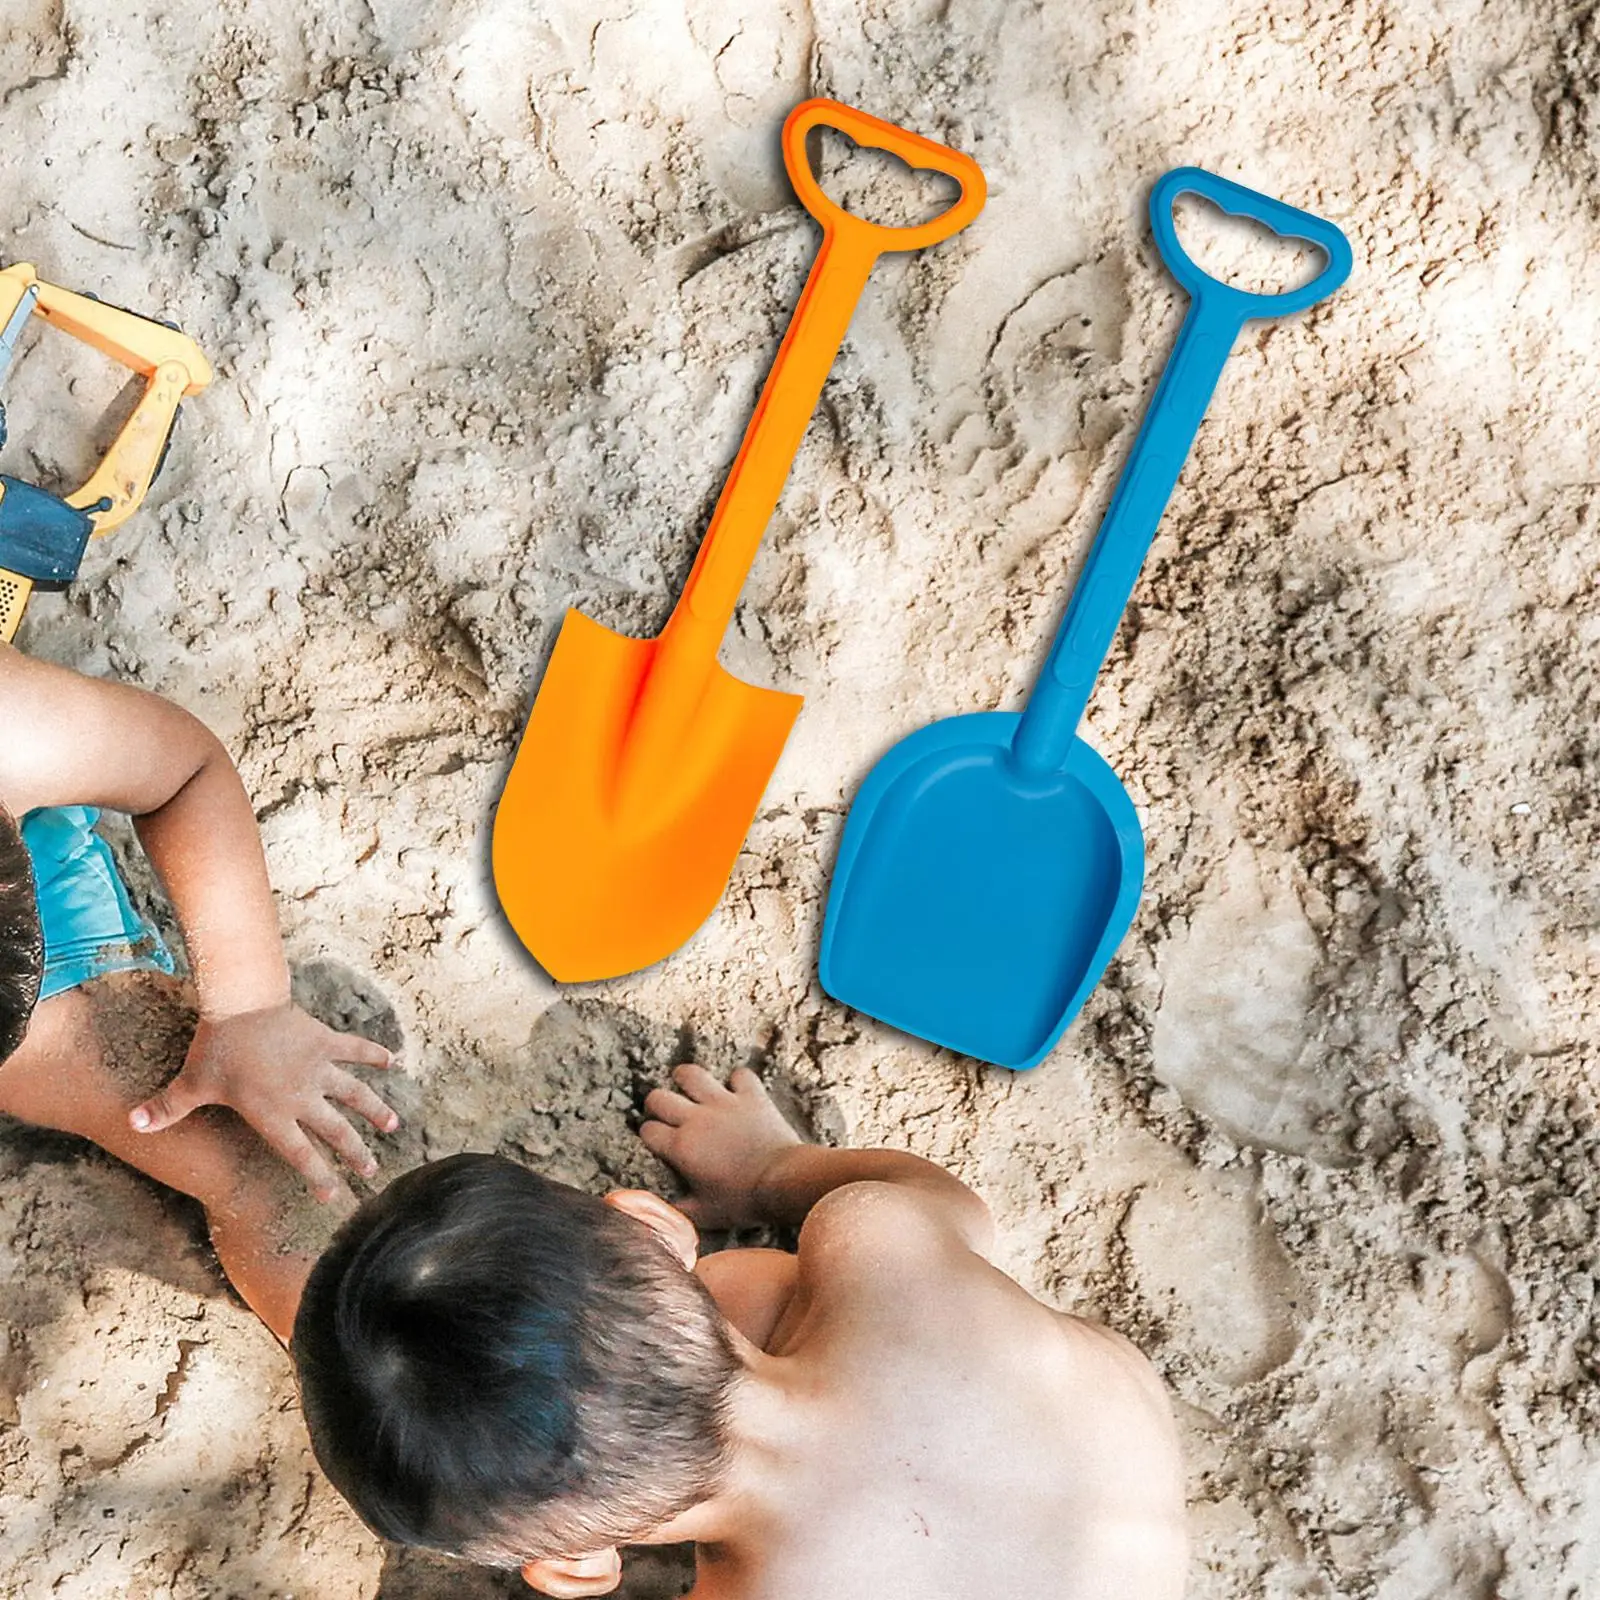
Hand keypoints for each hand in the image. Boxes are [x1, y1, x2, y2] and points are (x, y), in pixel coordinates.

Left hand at [128, 1002, 399, 1201]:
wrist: (243, 1004)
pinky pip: (355, 1049)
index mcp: (274, 1115)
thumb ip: (166, 1109)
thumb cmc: (216, 1047)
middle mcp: (303, 1096)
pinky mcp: (325, 1041)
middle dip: (355, 1154)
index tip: (333, 1194)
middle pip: (336, 1131)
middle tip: (371, 1171)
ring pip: (355, 1095)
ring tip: (393, 1125)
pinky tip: (392, 1061)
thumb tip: (132, 1125)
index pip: (301, 1154)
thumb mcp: (190, 1083)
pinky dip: (374, 1054)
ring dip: (375, 1111)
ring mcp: (318, 1068)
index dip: (318, 1177)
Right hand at [639, 1064, 802, 1229]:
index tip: (656, 1141)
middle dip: (656, 1105)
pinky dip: (738, 1080)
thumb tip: (662, 1208)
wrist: (784, 1182)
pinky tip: (737, 1090)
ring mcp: (724, 1103)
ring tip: (688, 1085)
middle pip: (659, 1097)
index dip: (649, 1135)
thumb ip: (679, 1209)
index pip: (648, 1131)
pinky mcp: (751, 1096)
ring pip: (692, 1075)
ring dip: (686, 1079)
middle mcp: (697, 1119)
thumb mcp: (706, 1214)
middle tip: (665, 1113)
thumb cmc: (744, 1201)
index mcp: (682, 1147)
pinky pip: (739, 1075)